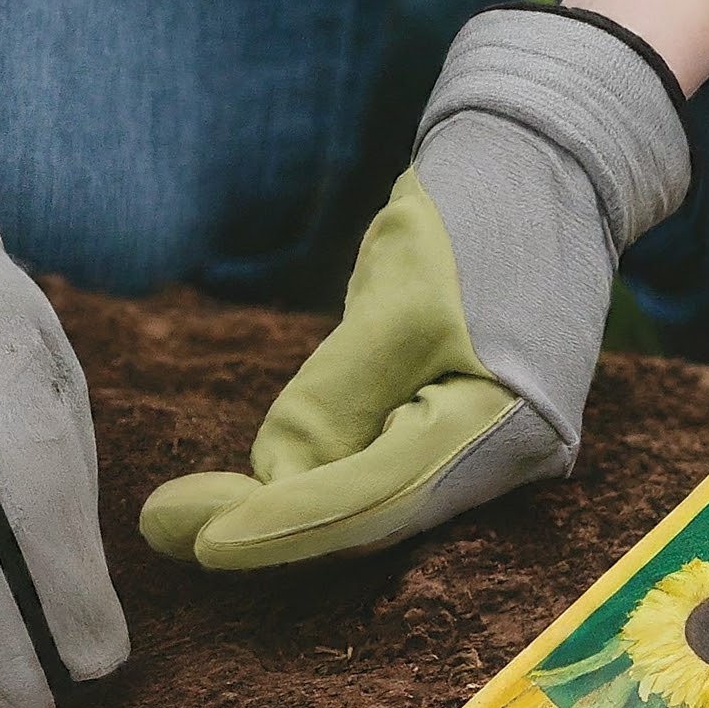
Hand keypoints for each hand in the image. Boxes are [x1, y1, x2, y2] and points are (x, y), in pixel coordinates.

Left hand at [139, 6, 689, 568]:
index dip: (279, 527)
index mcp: (502, 431)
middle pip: (371, 519)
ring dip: (285, 508)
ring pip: (372, 503)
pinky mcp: (463, 428)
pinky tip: (260, 483)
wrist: (544, 168)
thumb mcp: (396, 300)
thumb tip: (272, 479)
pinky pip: (382, 473)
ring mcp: (488, 449)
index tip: (192, 539)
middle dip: (269, 525)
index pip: (372, 501)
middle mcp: (505, 461)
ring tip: (188, 510)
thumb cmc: (474, 221)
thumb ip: (335, 398)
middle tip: (164, 524)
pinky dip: (319, 481)